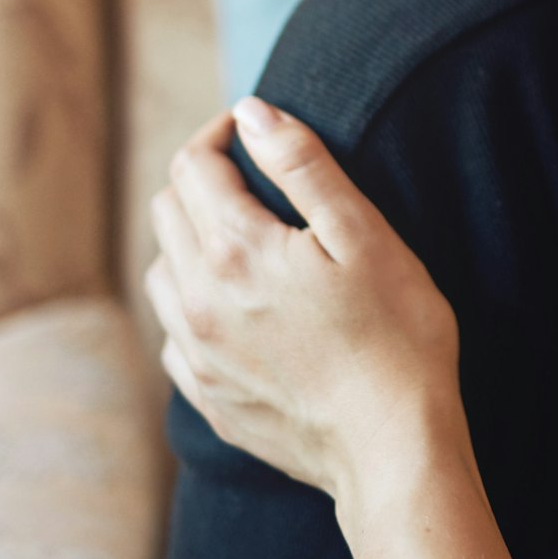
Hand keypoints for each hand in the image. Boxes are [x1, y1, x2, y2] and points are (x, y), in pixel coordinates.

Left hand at [147, 98, 472, 526]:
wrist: (394, 446)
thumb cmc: (396, 332)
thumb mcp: (362, 232)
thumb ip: (301, 163)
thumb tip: (250, 112)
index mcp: (236, 251)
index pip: (193, 165)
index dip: (220, 132)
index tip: (251, 129)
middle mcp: (199, 301)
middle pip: (167, 210)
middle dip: (202, 177)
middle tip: (252, 174)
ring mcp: (197, 356)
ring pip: (161, 270)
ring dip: (191, 238)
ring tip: (244, 235)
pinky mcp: (207, 396)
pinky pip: (173, 331)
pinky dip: (193, 300)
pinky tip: (236, 304)